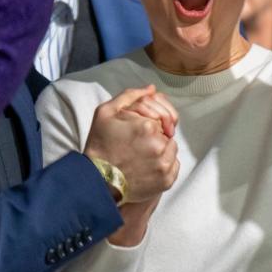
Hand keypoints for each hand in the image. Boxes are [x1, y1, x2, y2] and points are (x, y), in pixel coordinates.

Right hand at [84, 85, 179, 203]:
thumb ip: (130, 96)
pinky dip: (164, 164)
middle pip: (166, 131)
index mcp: (147, 127)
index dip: (148, 120)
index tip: (136, 130)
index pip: (161, 115)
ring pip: (171, 147)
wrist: (98, 182)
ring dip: (160, 148)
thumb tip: (152, 89)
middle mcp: (159, 146)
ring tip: (140, 155)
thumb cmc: (100, 146)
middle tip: (135, 144)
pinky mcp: (166, 180)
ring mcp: (164, 165)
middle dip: (155, 134)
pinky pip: (174, 165)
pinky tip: (146, 166)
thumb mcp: (106, 113)